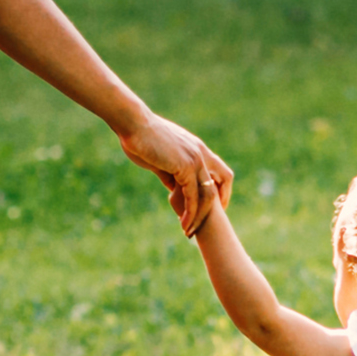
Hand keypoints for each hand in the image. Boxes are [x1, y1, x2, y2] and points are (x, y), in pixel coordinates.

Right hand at [116, 109, 230, 233]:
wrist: (133, 124)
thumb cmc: (141, 138)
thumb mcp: (160, 159)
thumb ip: (170, 174)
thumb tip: (174, 189)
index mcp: (197, 149)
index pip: (220, 171)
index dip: (220, 189)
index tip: (212, 207)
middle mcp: (201, 153)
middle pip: (223, 181)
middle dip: (218, 205)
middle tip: (206, 223)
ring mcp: (195, 159)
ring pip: (208, 194)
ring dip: (200, 216)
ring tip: (189, 231)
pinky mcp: (185, 166)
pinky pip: (193, 196)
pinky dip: (190, 212)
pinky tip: (183, 223)